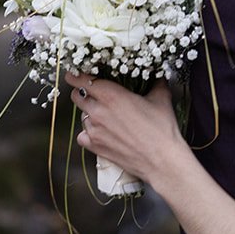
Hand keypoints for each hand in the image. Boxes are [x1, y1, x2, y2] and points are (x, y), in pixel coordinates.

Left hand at [65, 73, 184, 185]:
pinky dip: (88, 132)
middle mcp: (99, 111)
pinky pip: (82, 135)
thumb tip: (157, 74)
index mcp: (112, 95)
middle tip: (90, 91)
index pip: (83, 80)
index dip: (75, 75)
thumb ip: (155, 83)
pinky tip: (99, 131)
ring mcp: (94, 130)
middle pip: (77, 96)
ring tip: (104, 114)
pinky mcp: (95, 147)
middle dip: (81, 92)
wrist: (161, 159)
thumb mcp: (161, 98)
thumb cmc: (161, 128)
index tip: (73, 73)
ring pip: (82, 115)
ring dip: (89, 112)